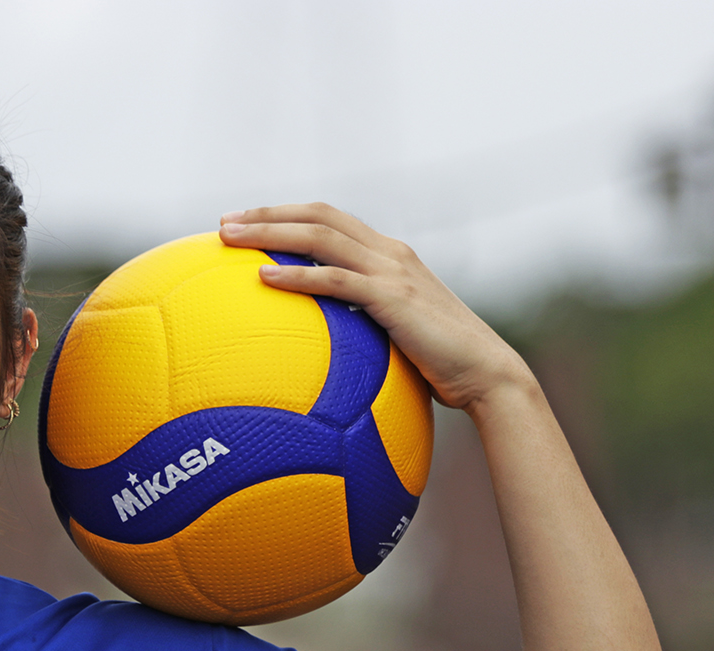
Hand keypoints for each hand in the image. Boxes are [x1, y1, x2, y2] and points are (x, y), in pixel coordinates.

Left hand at [218, 203, 532, 413]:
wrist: (487, 374)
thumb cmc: (445, 368)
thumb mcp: (400, 339)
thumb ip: (367, 330)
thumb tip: (328, 355)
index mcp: (390, 257)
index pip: (333, 220)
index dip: (289, 215)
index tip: (249, 224)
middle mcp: (390, 253)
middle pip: (319, 216)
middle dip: (268, 214)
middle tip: (225, 223)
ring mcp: (391, 271)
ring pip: (320, 237)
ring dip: (270, 232)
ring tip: (230, 238)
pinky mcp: (392, 298)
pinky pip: (334, 280)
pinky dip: (296, 276)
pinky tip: (263, 280)